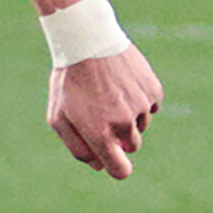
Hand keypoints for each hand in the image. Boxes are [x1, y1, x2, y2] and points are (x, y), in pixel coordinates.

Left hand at [48, 47, 161, 177]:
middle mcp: (124, 123)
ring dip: (128, 117)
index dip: (117, 169)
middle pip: (131, 147)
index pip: (120, 170)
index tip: (113, 163)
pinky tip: (122, 85)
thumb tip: (99, 166)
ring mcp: (142, 106)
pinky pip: (150, 106)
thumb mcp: (59, 117)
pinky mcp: (154, 90)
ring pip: (141, 126)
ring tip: (108, 95)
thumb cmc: (68, 83)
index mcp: (100, 134)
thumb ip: (78, 147)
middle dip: (118, 137)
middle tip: (101, 115)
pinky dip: (139, 100)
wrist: (88, 43)